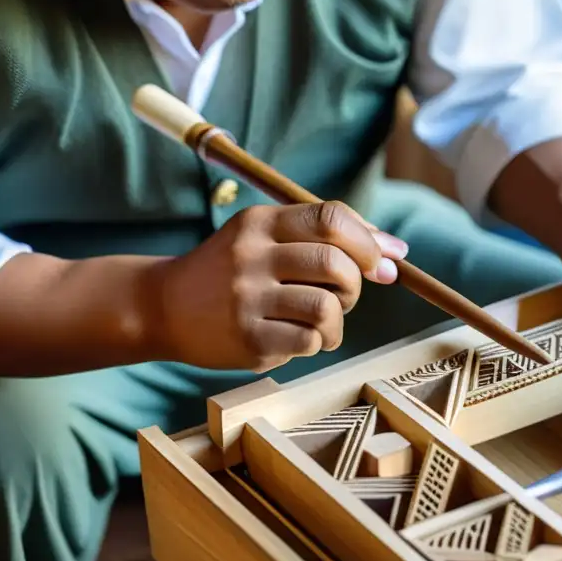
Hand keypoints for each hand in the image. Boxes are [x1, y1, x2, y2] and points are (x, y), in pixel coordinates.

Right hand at [147, 202, 407, 371]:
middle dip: (356, 284)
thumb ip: (327, 236)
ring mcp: (246, 299)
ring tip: (323, 324)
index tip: (384, 261)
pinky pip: (309, 341)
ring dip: (338, 322)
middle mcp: (252, 256)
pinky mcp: (247, 339)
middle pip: (336, 265)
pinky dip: (317, 342)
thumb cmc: (233, 270)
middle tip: (344, 295)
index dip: (368, 241)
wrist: (164, 306)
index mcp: (261, 223)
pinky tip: (297, 338)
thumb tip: (397, 250)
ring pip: (327, 308)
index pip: (331, 218)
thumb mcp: (267, 236)